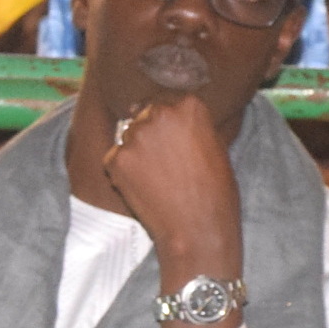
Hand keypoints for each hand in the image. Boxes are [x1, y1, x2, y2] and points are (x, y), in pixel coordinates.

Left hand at [100, 90, 241, 270]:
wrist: (198, 228)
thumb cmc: (214, 190)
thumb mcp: (214, 144)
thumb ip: (190, 124)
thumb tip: (174, 114)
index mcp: (188, 105)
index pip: (166, 99)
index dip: (166, 119)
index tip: (171, 136)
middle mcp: (159, 113)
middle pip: (143, 114)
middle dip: (148, 133)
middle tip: (163, 161)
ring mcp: (134, 136)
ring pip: (127, 136)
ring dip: (135, 151)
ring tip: (156, 177)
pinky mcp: (115, 159)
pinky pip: (114, 158)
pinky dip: (122, 171)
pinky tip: (143, 187)